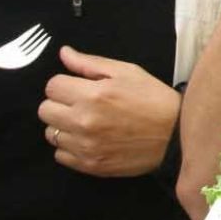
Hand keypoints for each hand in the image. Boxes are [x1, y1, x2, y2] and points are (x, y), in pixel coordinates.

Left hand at [38, 46, 181, 176]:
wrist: (175, 136)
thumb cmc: (153, 99)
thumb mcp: (127, 72)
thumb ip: (90, 63)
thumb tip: (64, 54)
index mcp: (93, 94)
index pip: (52, 86)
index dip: (65, 83)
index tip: (78, 87)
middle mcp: (84, 121)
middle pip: (45, 110)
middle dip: (60, 103)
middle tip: (80, 104)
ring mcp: (85, 146)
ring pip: (51, 133)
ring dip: (64, 126)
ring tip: (86, 123)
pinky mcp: (90, 165)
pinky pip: (60, 155)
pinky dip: (70, 147)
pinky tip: (89, 140)